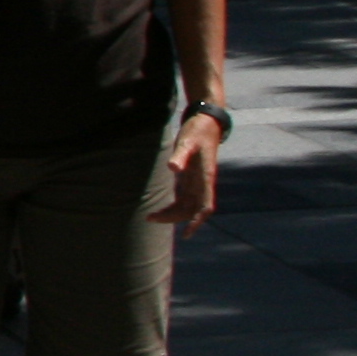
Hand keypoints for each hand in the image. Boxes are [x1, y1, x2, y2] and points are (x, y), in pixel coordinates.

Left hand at [163, 111, 222, 232]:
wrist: (206, 122)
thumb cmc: (197, 131)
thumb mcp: (188, 141)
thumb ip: (180, 155)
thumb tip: (173, 168)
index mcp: (205, 177)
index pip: (205, 206)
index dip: (197, 221)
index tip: (187, 233)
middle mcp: (203, 183)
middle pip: (192, 210)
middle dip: (174, 218)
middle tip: (151, 218)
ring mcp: (198, 181)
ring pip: (187, 205)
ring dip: (172, 213)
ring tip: (151, 216)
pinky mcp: (192, 177)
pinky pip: (184, 198)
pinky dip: (174, 205)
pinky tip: (161, 209)